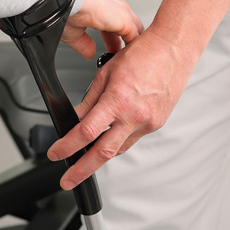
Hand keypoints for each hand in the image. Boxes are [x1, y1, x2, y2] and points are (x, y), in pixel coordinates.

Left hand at [48, 24, 194, 189]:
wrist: (173, 49)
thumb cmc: (142, 54)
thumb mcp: (106, 72)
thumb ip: (90, 99)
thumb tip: (76, 117)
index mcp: (118, 100)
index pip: (87, 132)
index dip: (68, 146)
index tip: (56, 153)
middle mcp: (135, 116)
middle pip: (104, 153)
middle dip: (82, 170)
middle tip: (67, 180)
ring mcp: (148, 123)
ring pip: (119, 148)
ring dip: (101, 156)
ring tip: (84, 159)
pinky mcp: (156, 124)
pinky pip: (132, 139)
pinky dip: (118, 140)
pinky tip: (110, 136)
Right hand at [61, 0, 143, 58]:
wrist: (65, 2)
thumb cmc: (65, 9)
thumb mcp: (75, 32)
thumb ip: (85, 44)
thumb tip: (89, 53)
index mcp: (102, 3)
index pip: (115, 21)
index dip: (114, 38)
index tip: (111, 50)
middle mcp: (114, 4)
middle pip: (129, 25)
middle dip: (126, 42)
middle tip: (122, 58)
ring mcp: (121, 11)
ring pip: (136, 30)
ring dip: (132, 46)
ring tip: (128, 62)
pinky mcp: (125, 20)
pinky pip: (135, 37)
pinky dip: (133, 50)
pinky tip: (129, 60)